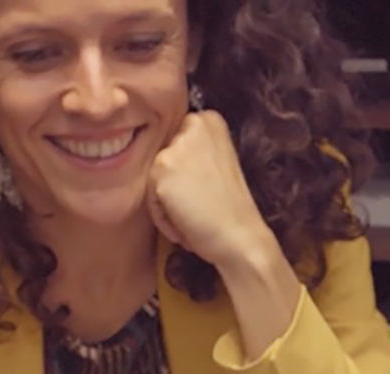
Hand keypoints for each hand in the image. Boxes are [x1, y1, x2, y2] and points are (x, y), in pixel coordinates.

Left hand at [147, 111, 273, 270]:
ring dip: (169, 206)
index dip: (188, 176)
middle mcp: (192, 123)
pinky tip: (186, 225)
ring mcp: (175, 146)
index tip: (204, 193)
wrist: (239, 238)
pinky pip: (150, 198)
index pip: (178, 144)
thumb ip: (195, 153)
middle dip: (176, 188)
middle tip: (200, 207)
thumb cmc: (231, 211)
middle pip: (164, 160)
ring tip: (194, 219)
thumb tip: (170, 162)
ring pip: (155, 179)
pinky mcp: (161, 169)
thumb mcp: (218, 164)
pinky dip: (164, 219)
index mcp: (209, 120)